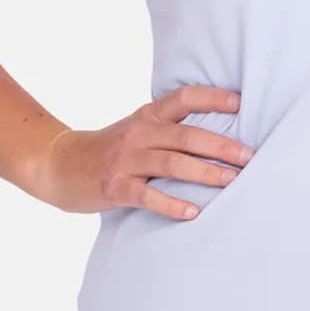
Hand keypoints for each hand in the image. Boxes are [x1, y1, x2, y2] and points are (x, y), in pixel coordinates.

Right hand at [33, 84, 251, 218]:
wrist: (59, 165)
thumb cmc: (109, 149)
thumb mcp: (136, 129)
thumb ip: (168, 129)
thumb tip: (217, 135)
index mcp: (147, 116)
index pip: (183, 98)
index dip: (212, 98)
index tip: (242, 104)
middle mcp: (138, 133)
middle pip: (186, 135)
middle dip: (221, 146)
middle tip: (250, 157)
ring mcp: (125, 160)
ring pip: (171, 163)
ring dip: (205, 173)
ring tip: (232, 182)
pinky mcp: (114, 187)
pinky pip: (147, 195)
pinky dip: (172, 203)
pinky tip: (193, 212)